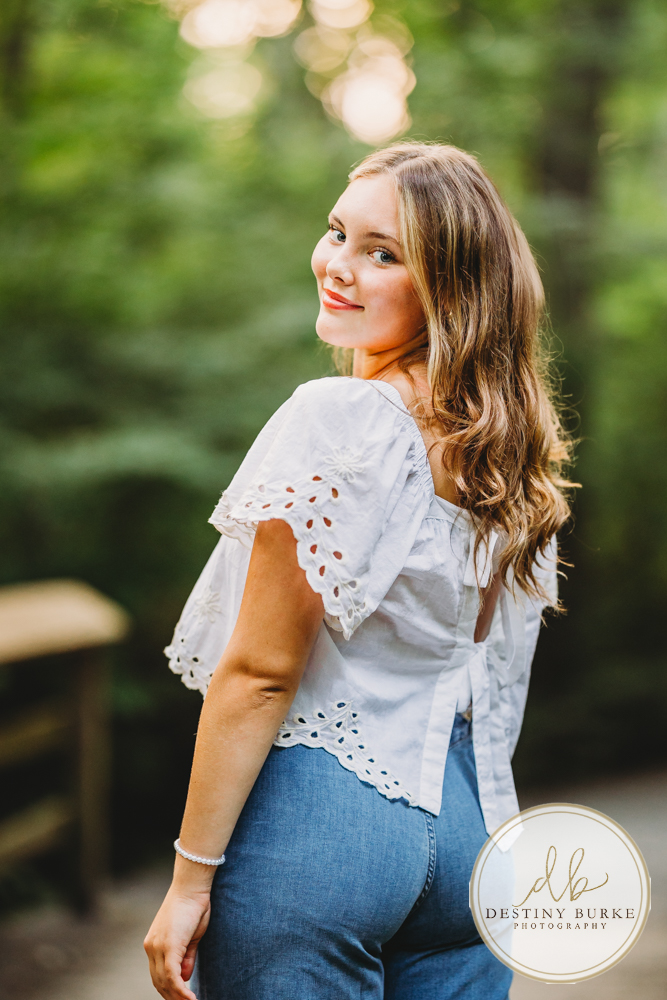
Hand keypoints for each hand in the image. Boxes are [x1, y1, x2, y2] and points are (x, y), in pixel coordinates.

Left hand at [144, 885, 210, 999]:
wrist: (192, 887)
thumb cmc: (194, 906)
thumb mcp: (191, 936)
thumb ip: (186, 957)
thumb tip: (185, 977)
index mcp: (154, 944)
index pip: (158, 975)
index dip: (169, 990)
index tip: (181, 998)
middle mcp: (152, 947)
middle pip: (159, 982)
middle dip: (173, 997)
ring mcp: (158, 946)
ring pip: (164, 982)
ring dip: (177, 997)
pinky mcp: (168, 946)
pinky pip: (172, 976)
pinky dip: (181, 990)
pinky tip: (191, 998)